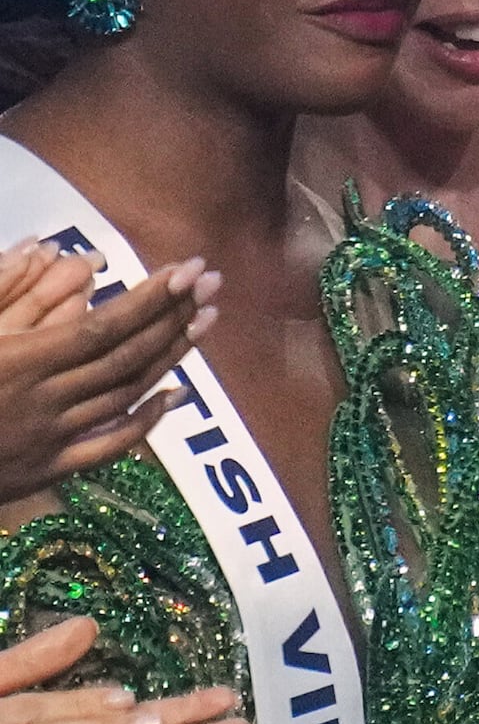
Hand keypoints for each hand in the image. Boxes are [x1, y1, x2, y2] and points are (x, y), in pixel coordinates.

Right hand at [0, 245, 208, 504]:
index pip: (102, 327)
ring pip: (126, 396)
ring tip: (204, 321)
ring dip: (171, 358)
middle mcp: (41, 403)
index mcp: (14, 364)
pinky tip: (175, 395)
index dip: (151, 298)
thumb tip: (42, 250)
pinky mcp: (44, 472)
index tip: (187, 268)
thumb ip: (0, 290)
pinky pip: (109, 446)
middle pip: (125, 357)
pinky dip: (147, 420)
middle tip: (213, 283)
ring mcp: (48, 441)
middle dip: (174, 317)